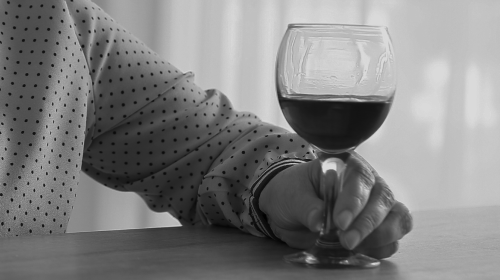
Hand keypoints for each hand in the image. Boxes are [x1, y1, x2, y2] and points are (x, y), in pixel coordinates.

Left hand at [258, 153, 412, 258]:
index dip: (354, 200)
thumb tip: (319, 221)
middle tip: (346, 240)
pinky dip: (380, 248)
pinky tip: (359, 250)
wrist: (289, 210)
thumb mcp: (291, 194)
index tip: (340, 221)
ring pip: (398, 218)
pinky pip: (392, 239)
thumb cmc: (292, 192)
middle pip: (384, 198)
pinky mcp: (378, 229)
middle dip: (367, 223)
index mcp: (347, 165)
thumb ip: (305, 206)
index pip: (360, 178)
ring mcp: (376, 206)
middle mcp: (368, 183)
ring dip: (380, 236)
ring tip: (351, 245)